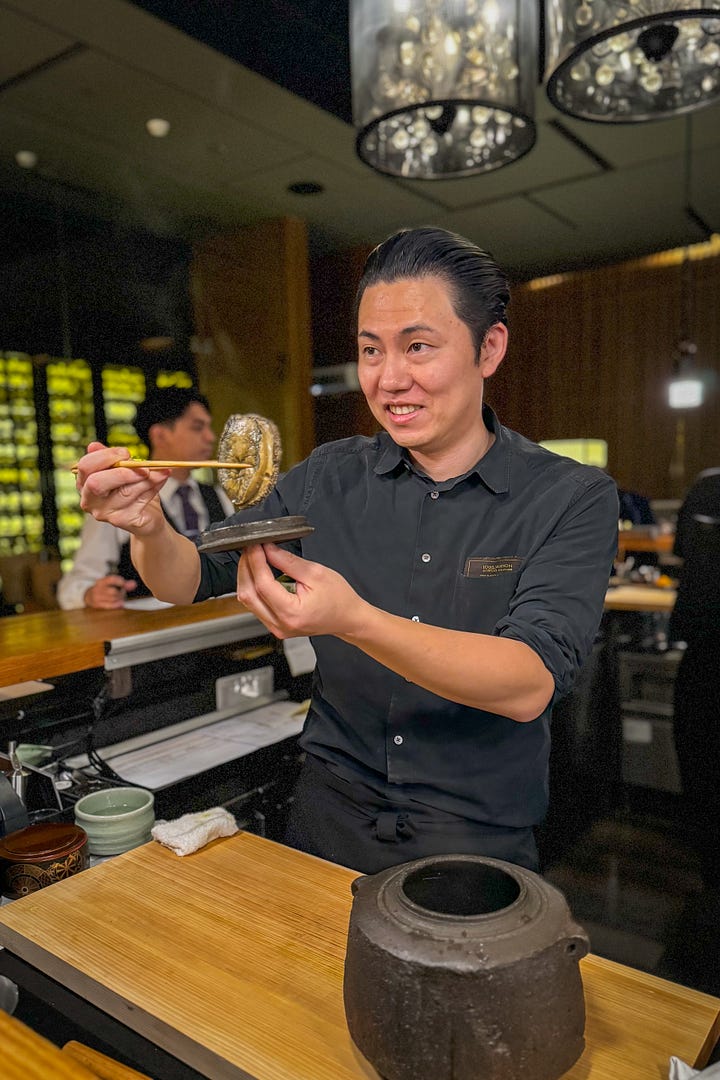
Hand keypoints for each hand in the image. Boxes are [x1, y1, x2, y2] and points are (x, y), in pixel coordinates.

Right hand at [75, 442, 168, 534]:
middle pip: (96, 483)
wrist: (149, 513)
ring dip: (146, 479)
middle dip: (122, 472)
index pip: (85, 466)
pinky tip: (162, 478)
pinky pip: (139, 500)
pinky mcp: (123, 522)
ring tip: (160, 471)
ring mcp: (105, 513)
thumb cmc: (132, 488)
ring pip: (125, 491)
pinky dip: (154, 486)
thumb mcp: (121, 469)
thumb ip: (111, 458)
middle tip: (143, 467)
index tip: (126, 453)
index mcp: (85, 483)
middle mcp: (90, 500)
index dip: (106, 456)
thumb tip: (93, 445)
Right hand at [83, 575, 137, 609]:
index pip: (111, 579)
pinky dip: (117, 604)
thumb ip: (124, 584)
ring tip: (120, 598)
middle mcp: (98, 588)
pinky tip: (120, 603)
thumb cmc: (103, 589)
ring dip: (119, 599)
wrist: (88, 596)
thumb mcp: (111, 584)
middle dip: (121, 593)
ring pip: (113, 599)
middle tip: (123, 593)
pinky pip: (110, 605)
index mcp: (101, 581)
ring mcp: (96, 597)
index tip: (124, 584)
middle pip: (113, 591)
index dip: (120, 581)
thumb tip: (134, 584)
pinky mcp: (97, 604)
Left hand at [236, 544, 367, 639]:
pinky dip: (254, 587)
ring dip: (247, 576)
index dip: (255, 561)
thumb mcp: (316, 573)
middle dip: (246, 567)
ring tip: (256, 558)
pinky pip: (255, 605)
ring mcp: (275, 627)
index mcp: (291, 613)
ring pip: (248, 600)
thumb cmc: (338, 599)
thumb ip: (288, 561)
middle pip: (248, 593)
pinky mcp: (274, 625)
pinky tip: (260, 573)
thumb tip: (268, 549)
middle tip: (252, 548)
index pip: (262, 585)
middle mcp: (280, 624)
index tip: (255, 545)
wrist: (347, 618)